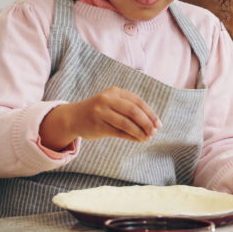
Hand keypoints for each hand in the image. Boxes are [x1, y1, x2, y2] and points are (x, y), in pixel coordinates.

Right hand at [40, 87, 161, 150]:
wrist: (74, 117)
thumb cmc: (99, 110)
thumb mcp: (113, 102)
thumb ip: (130, 108)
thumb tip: (153, 123)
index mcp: (114, 92)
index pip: (137, 102)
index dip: (150, 113)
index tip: (158, 124)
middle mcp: (107, 100)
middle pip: (133, 111)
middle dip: (147, 123)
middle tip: (154, 131)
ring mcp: (101, 112)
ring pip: (126, 123)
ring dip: (140, 132)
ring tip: (147, 137)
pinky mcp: (97, 125)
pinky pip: (118, 132)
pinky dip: (131, 137)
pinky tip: (138, 139)